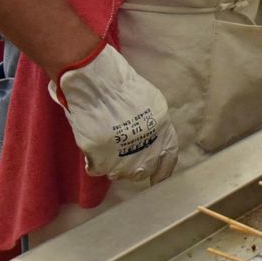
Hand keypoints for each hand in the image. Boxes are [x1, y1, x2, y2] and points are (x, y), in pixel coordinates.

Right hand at [51, 46, 177, 182]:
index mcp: (162, 130)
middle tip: (123, 158)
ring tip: (105, 147)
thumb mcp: (151, 103)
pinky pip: (97, 169)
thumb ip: (154, 125)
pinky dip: (93, 160)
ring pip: (119, 173)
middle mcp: (147, 147)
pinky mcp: (101, 158)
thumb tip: (151, 143)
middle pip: (142, 170)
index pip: (168, 158)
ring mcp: (123, 156)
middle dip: (134, 168)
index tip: (156, 179)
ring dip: (112, 164)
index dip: (162, 170)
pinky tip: (92, 147)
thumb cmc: (121, 86)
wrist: (96, 81)